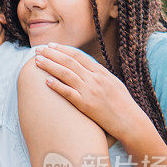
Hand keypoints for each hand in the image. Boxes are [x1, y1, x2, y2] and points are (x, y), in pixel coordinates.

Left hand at [33, 43, 147, 141]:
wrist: (130, 121)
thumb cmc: (122, 104)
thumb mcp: (113, 83)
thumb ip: (99, 75)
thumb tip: (87, 67)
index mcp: (101, 72)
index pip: (78, 56)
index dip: (62, 49)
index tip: (50, 45)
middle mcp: (95, 79)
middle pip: (69, 62)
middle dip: (51, 54)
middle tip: (37, 50)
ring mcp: (90, 91)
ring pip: (66, 74)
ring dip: (49, 66)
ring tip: (37, 61)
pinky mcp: (86, 105)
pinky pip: (68, 93)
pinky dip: (57, 85)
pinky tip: (46, 81)